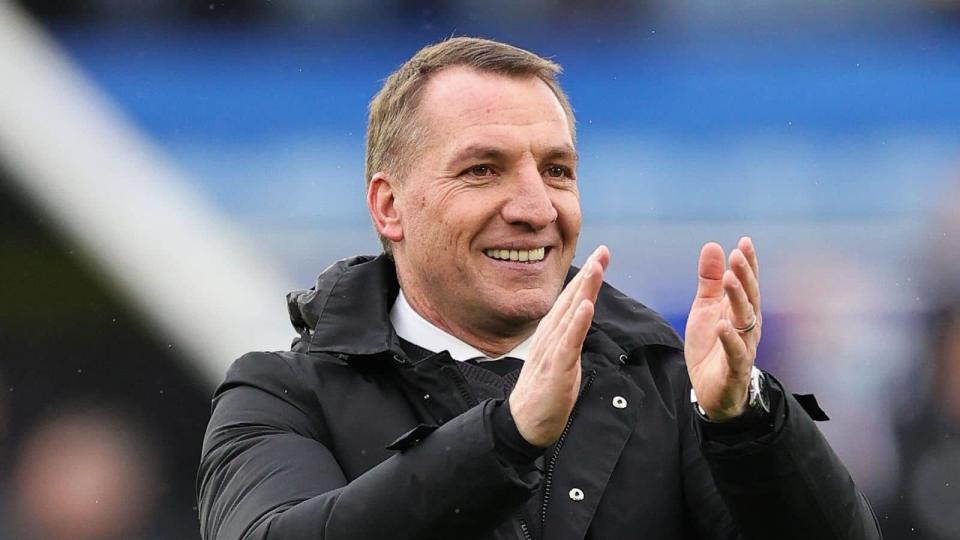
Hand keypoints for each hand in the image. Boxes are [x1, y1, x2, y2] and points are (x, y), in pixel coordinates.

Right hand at [509, 245, 609, 446]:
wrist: (525, 423)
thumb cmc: (544, 393)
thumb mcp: (561, 359)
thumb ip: (570, 337)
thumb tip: (581, 319)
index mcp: (552, 333)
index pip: (572, 299)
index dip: (587, 277)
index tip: (601, 256)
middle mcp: (550, 336)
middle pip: (572, 299)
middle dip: (589, 275)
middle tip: (604, 251)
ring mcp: (552, 351)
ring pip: (571, 315)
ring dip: (584, 290)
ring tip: (597, 268)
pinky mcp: (556, 368)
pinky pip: (569, 343)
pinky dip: (578, 323)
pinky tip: (586, 307)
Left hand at [684, 237, 761, 420]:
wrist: (710, 389)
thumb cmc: (711, 345)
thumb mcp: (705, 308)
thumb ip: (709, 280)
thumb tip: (713, 246)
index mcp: (741, 310)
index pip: (747, 283)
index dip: (749, 264)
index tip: (744, 242)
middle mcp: (747, 325)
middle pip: (749, 297)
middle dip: (744, 276)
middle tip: (737, 256)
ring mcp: (743, 345)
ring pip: (744, 320)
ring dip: (738, 299)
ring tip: (729, 279)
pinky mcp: (735, 366)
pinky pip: (735, 351)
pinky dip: (730, 338)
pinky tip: (722, 325)